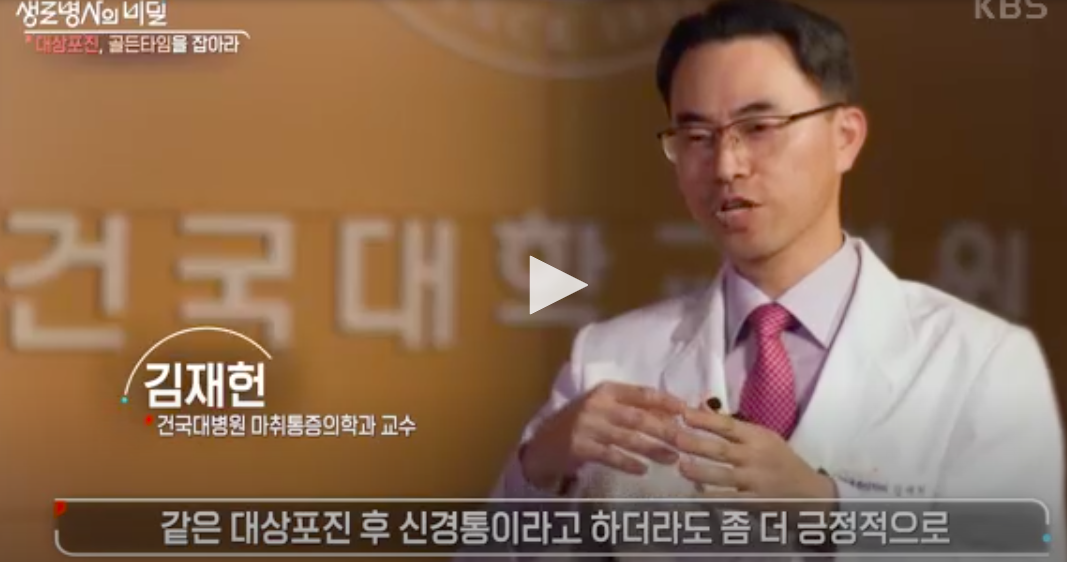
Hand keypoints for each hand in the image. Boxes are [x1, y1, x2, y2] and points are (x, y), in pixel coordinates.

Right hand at [521, 382, 687, 492]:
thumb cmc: (582, 423)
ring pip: (627, 438)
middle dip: (665, 429)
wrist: (543, 444)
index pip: (642, 393)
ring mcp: (587, 426)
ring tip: (672, 458)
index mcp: (607, 390)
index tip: (687, 411)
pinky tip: (643, 470)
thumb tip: (674, 412)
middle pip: (639, 417)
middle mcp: (597, 404)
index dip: (666, 401)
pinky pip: (609, 455)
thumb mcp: (605, 408)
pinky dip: (627, 463)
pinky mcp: (579, 447)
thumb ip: (634, 408)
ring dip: (652, 449)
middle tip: (686, 441)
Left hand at [670, 405, 836, 512]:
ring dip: (700, 472)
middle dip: (696, 444)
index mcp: (757, 437)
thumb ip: (734, 427)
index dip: (705, 419)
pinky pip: (730, 500)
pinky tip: (695, 495)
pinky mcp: (755, 503)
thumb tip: (700, 407)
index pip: (728, 425)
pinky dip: (712, 498)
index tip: (683, 413)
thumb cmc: (781, 461)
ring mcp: (755, 481)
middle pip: (721, 449)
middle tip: (674, 438)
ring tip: (681, 467)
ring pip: (723, 477)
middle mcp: (755, 457)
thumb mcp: (764, 438)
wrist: (811, 493)